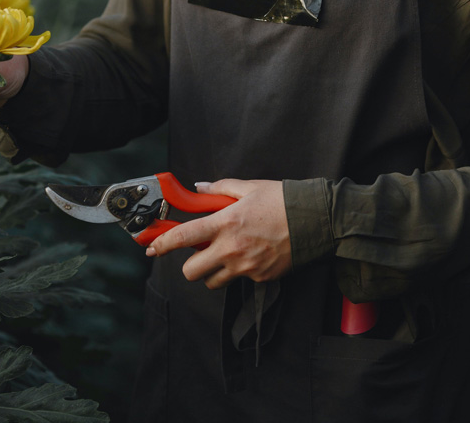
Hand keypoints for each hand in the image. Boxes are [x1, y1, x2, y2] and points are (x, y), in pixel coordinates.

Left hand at [146, 179, 291, 288]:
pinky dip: (241, 271)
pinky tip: (254, 255)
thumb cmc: (284, 201)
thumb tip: (201, 187)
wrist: (317, 220)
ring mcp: (246, 267)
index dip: (162, 244)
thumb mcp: (250, 188)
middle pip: (192, 271)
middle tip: (201, 252)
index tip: (152, 248)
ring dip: (214, 272)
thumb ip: (221, 188)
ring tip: (228, 255)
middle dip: (192, 263)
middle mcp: (231, 248)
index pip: (183, 237)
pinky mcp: (261, 278)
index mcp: (226, 223)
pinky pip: (241, 280)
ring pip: (213, 282)